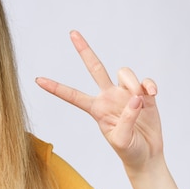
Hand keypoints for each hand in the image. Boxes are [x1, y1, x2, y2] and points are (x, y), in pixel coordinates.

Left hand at [35, 31, 162, 172]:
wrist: (147, 156)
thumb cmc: (129, 151)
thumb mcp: (122, 141)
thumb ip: (126, 120)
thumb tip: (135, 98)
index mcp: (96, 109)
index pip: (72, 95)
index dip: (55, 88)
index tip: (37, 80)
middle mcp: (108, 96)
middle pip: (95, 67)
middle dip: (84, 49)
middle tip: (72, 32)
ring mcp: (125, 93)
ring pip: (125, 72)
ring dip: (133, 83)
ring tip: (140, 100)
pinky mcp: (144, 95)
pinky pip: (146, 81)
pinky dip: (149, 85)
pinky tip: (152, 95)